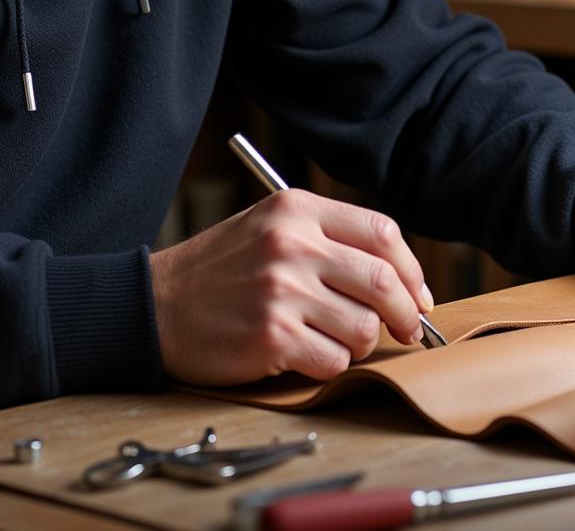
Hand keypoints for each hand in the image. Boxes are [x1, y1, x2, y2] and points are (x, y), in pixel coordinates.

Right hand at [149, 189, 431, 384]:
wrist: (156, 304)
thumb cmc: (223, 269)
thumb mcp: (273, 227)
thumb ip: (331, 240)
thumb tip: (401, 279)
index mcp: (298, 209)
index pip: (382, 233)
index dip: (410, 268)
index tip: (417, 294)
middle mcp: (293, 244)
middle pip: (383, 281)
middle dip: (406, 313)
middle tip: (407, 330)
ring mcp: (282, 291)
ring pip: (364, 327)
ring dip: (362, 343)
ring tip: (337, 339)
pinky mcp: (272, 336)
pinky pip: (334, 361)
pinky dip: (331, 365)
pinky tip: (307, 355)